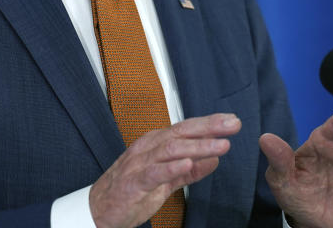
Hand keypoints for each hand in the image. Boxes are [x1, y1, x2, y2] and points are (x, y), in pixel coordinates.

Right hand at [89, 113, 240, 227]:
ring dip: (198, 146)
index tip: (232, 121)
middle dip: (209, 127)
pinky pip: (154, 173)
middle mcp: (148, 148)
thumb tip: (214, 160)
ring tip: (220, 145)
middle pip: (181, 132)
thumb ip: (189, 171)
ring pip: (171, 149)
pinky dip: (172, 168)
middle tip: (232, 125)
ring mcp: (139, 164)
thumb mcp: (166, 180)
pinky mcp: (133, 183)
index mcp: (156, 144)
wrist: (99, 210)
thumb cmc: (131, 191)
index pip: (187, 129)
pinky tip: (188, 164)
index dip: (210, 124)